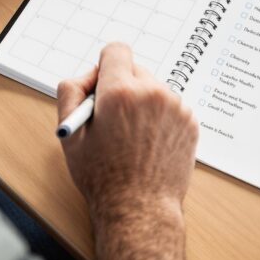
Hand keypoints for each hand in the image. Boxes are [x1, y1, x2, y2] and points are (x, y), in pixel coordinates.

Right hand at [57, 43, 198, 219]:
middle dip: (122, 86)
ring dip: (142, 103)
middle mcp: (152, 93)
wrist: (140, 209)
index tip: (102, 83)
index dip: (104, 66)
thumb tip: (87, 75)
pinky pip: (169, 106)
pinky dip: (159, 117)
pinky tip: (149, 143)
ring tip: (131, 137)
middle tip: (112, 117)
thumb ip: (71, 93)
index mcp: (119, 92)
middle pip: (134, 69)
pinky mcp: (190, 121)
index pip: (116, 50)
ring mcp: (175, 107)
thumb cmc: (103, 177)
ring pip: (153, 88)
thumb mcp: (70, 135)